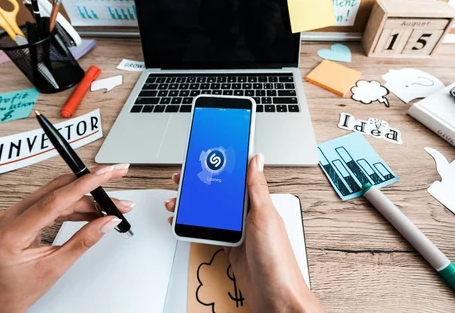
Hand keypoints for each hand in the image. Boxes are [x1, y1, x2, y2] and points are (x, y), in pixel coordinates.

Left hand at [0, 164, 133, 312]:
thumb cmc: (13, 293)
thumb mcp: (54, 268)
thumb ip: (83, 241)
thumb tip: (106, 221)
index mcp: (10, 235)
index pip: (54, 200)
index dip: (84, 184)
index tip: (105, 173)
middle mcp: (4, 220)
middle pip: (56, 193)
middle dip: (89, 186)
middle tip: (114, 179)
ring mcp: (7, 217)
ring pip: (53, 197)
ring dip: (83, 199)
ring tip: (108, 207)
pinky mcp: (13, 219)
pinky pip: (46, 205)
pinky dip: (69, 206)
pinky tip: (88, 211)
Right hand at [165, 154, 322, 312]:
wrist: (275, 298)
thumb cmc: (277, 260)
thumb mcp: (265, 217)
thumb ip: (257, 188)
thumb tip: (256, 159)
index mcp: (259, 204)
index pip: (236, 178)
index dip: (220, 166)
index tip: (203, 157)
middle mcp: (249, 216)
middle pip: (219, 194)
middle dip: (200, 185)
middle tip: (182, 180)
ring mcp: (239, 232)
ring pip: (211, 212)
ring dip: (193, 206)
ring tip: (177, 202)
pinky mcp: (231, 248)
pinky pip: (210, 231)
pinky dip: (195, 227)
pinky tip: (186, 222)